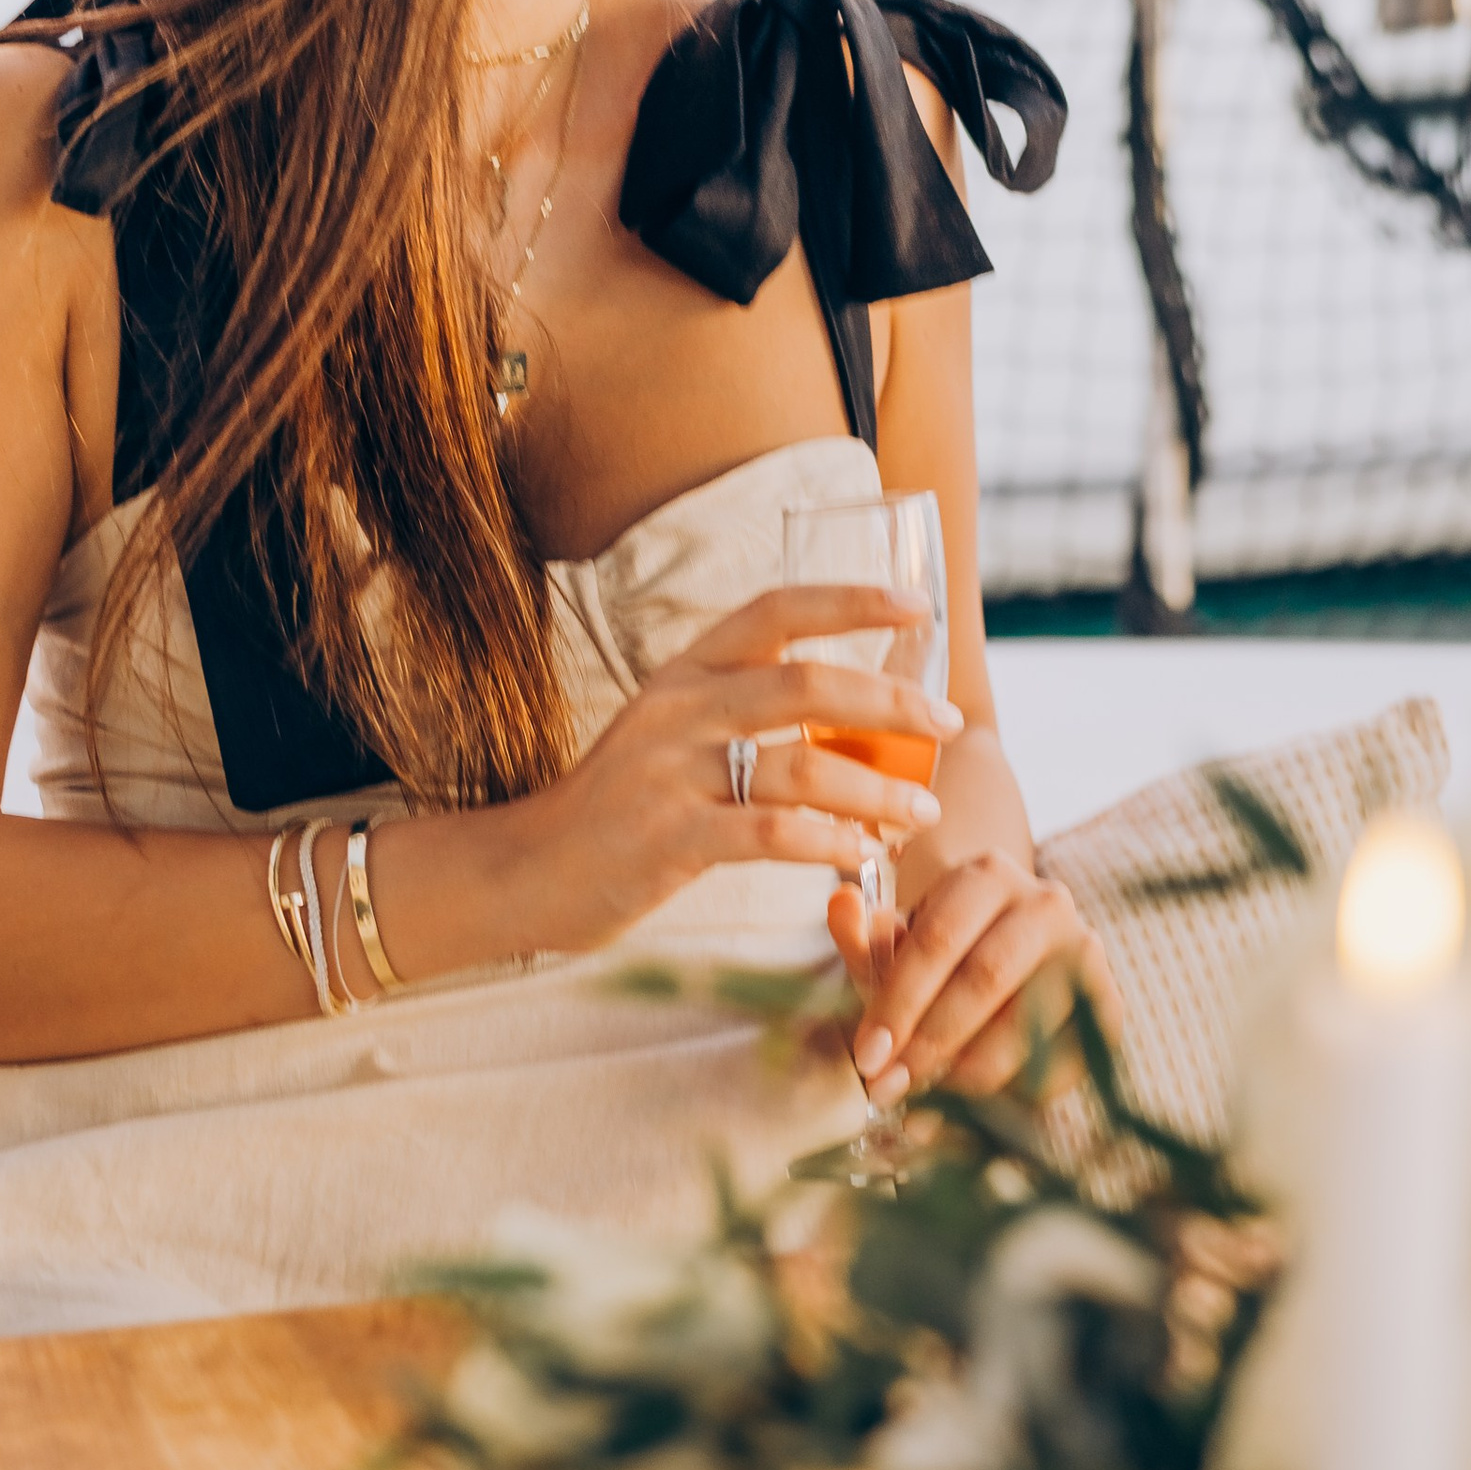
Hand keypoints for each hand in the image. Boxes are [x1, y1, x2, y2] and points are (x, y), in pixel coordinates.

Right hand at [511, 584, 964, 960]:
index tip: (916, 605)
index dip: (850, 600)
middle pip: (803, 684)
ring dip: (874, 791)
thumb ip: (738, 713)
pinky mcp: (668, 838)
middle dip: (889, 701)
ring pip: (798, 768)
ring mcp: (670, 774)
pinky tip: (860, 856)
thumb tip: (845, 709)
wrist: (524, 869)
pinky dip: (827, 844)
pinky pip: (768, 835)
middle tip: (945, 723)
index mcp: (684, 674)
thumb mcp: (668, 735)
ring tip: (920, 812)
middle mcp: (678, 710)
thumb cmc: (616, 807)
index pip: (774, 612)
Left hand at [829, 850, 1118, 1106]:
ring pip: (1028, 1021)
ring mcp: (1086, 952)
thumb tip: (841, 905)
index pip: (937, 939)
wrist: (1014, 962)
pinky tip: (979, 1107)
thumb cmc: (944, 959)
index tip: (868, 1057)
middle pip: (985, 977)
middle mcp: (1046, 903)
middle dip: (931, 1041)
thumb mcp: (896, 948)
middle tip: (891, 1087)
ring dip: (971, 1072)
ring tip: (929, 1100)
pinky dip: (1017, 1090)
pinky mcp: (1110, 1001)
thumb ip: (863, 937)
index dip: (899, 1002)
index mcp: (986, 876)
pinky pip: (1065, 1058)